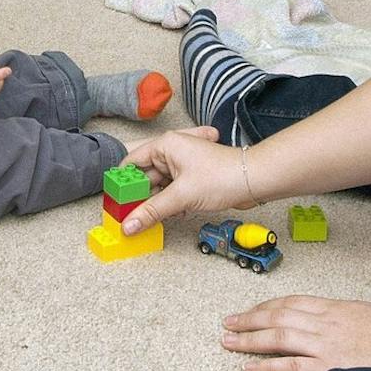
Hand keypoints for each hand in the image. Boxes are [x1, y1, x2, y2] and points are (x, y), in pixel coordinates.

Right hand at [115, 125, 233, 232]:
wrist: (254, 181)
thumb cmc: (223, 176)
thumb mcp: (181, 196)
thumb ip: (152, 211)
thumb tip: (129, 224)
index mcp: (165, 146)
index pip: (132, 162)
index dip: (123, 182)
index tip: (115, 201)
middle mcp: (172, 152)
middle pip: (145, 176)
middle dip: (139, 197)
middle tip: (129, 216)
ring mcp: (183, 166)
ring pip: (159, 186)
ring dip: (156, 203)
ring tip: (149, 219)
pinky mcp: (192, 178)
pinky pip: (172, 191)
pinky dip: (170, 203)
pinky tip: (172, 215)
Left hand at [220, 295, 370, 370]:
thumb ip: (345, 316)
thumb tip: (326, 322)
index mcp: (337, 307)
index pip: (293, 302)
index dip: (268, 306)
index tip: (253, 311)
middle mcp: (326, 323)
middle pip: (278, 316)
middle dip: (250, 319)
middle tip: (228, 323)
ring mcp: (325, 346)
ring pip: (277, 337)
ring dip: (249, 339)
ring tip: (228, 341)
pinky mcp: (328, 370)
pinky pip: (290, 366)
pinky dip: (266, 366)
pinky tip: (249, 368)